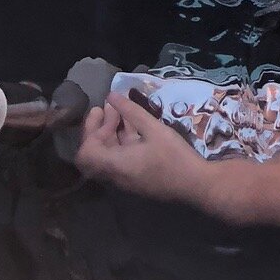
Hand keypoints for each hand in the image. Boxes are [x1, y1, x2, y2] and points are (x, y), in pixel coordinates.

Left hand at [73, 89, 205, 204]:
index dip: (89, 131)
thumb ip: (130, 111)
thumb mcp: (153, 128)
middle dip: (99, 127)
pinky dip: (121, 141)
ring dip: (110, 132)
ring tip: (120, 110)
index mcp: (116, 165)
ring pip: (108, 154)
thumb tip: (111, 95)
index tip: (102, 112)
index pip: (85, 154)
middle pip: (94, 153)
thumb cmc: (173, 156)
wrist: (194, 184)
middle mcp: (115, 175)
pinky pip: (119, 158)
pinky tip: (134, 124)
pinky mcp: (135, 177)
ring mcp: (125, 178)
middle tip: (108, 106)